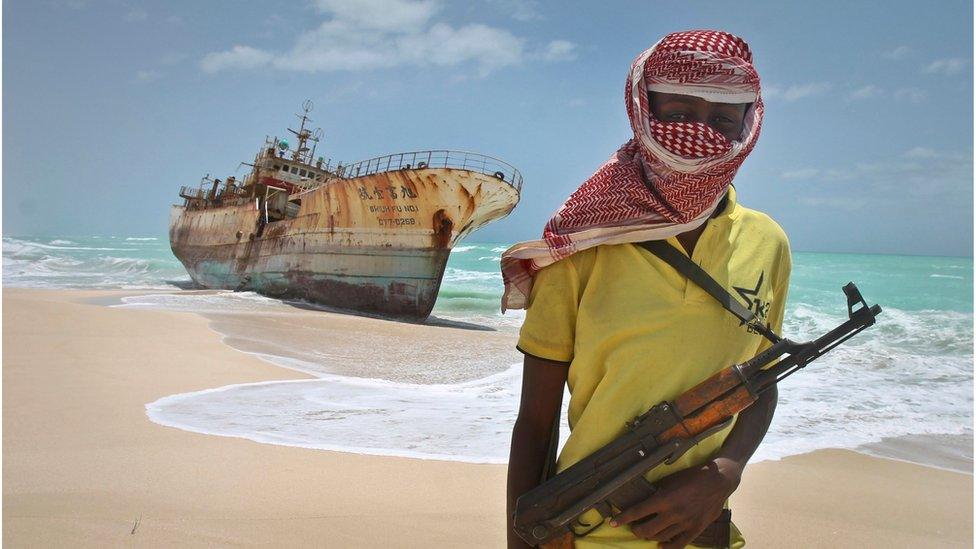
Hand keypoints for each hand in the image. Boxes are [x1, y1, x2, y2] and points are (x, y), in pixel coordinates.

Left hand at [609, 458, 741, 548]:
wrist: (718, 480)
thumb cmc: (692, 476)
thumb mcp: (670, 480)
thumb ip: (658, 493)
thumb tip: (645, 501)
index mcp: (664, 498)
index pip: (638, 511)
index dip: (623, 518)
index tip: (613, 522)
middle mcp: (673, 513)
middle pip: (647, 530)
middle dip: (636, 530)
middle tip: (633, 527)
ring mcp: (685, 523)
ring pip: (661, 537)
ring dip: (650, 536)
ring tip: (646, 532)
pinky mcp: (696, 529)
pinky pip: (679, 544)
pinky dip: (667, 546)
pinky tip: (661, 544)